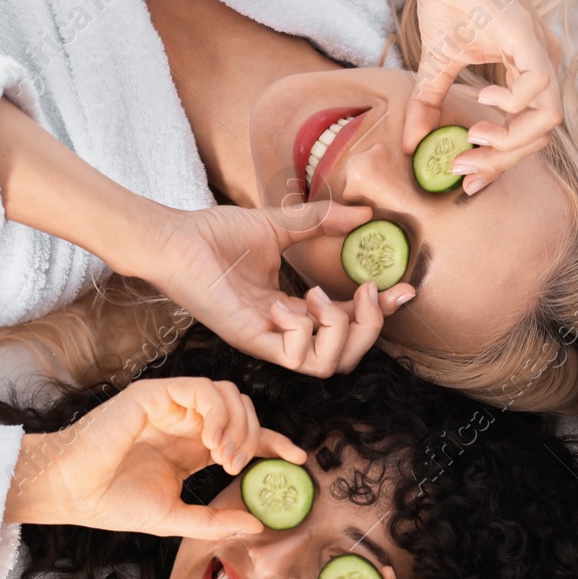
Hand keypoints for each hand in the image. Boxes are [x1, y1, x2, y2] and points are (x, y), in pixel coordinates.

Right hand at [6, 377, 305, 538]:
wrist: (71, 492)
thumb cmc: (113, 504)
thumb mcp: (175, 518)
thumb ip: (216, 520)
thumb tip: (258, 525)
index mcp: (193, 446)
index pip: (246, 435)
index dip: (274, 442)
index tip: (298, 459)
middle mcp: (187, 422)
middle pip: (244, 410)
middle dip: (255, 435)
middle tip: (239, 466)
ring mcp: (172, 405)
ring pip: (228, 394)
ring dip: (238, 425)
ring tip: (226, 457)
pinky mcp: (156, 394)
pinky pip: (203, 389)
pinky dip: (218, 414)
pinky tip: (213, 443)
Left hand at [141, 201, 417, 375]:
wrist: (174, 239)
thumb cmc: (215, 235)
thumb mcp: (281, 224)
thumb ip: (322, 221)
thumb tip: (365, 212)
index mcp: (296, 310)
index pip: (351, 325)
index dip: (382, 313)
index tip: (403, 289)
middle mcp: (287, 332)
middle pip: (349, 357)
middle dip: (371, 327)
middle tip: (366, 291)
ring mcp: (270, 341)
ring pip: (329, 366)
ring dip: (337, 329)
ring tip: (317, 295)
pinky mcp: (252, 342)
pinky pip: (296, 358)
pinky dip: (301, 330)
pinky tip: (283, 303)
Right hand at [402, 0, 562, 193]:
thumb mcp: (437, 63)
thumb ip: (429, 103)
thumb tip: (411, 143)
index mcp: (528, 72)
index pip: (526, 132)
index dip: (499, 163)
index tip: (465, 181)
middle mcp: (544, 66)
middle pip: (540, 135)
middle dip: (501, 162)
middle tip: (463, 170)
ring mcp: (543, 52)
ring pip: (548, 120)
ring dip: (510, 141)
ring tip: (475, 138)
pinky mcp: (533, 39)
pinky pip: (539, 87)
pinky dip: (513, 104)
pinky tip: (483, 97)